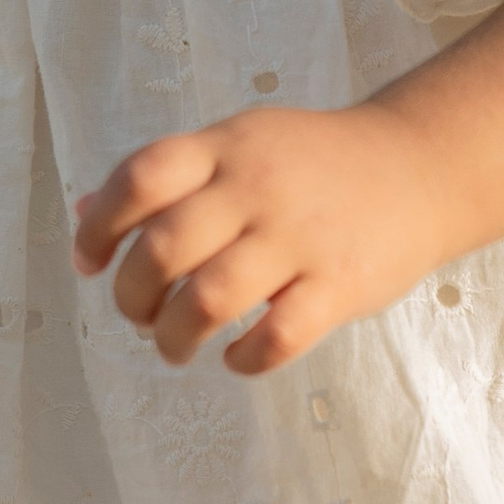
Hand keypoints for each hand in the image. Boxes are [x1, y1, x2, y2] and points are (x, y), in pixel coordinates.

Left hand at [73, 103, 453, 377]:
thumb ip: (168, 177)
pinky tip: (236, 357)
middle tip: (138, 316)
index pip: (141, 177)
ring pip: (208, 299)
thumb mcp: (239, 144)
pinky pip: (276, 337)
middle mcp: (257, 186)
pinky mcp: (340, 283)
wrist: (418, 165)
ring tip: (175, 347)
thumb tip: (84, 211)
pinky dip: (243, 359)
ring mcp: (300, 235)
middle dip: (132, 296)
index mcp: (227, 146)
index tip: (89, 262)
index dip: (99, 225)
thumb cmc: (313, 163)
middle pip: (164, 247)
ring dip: (174, 337)